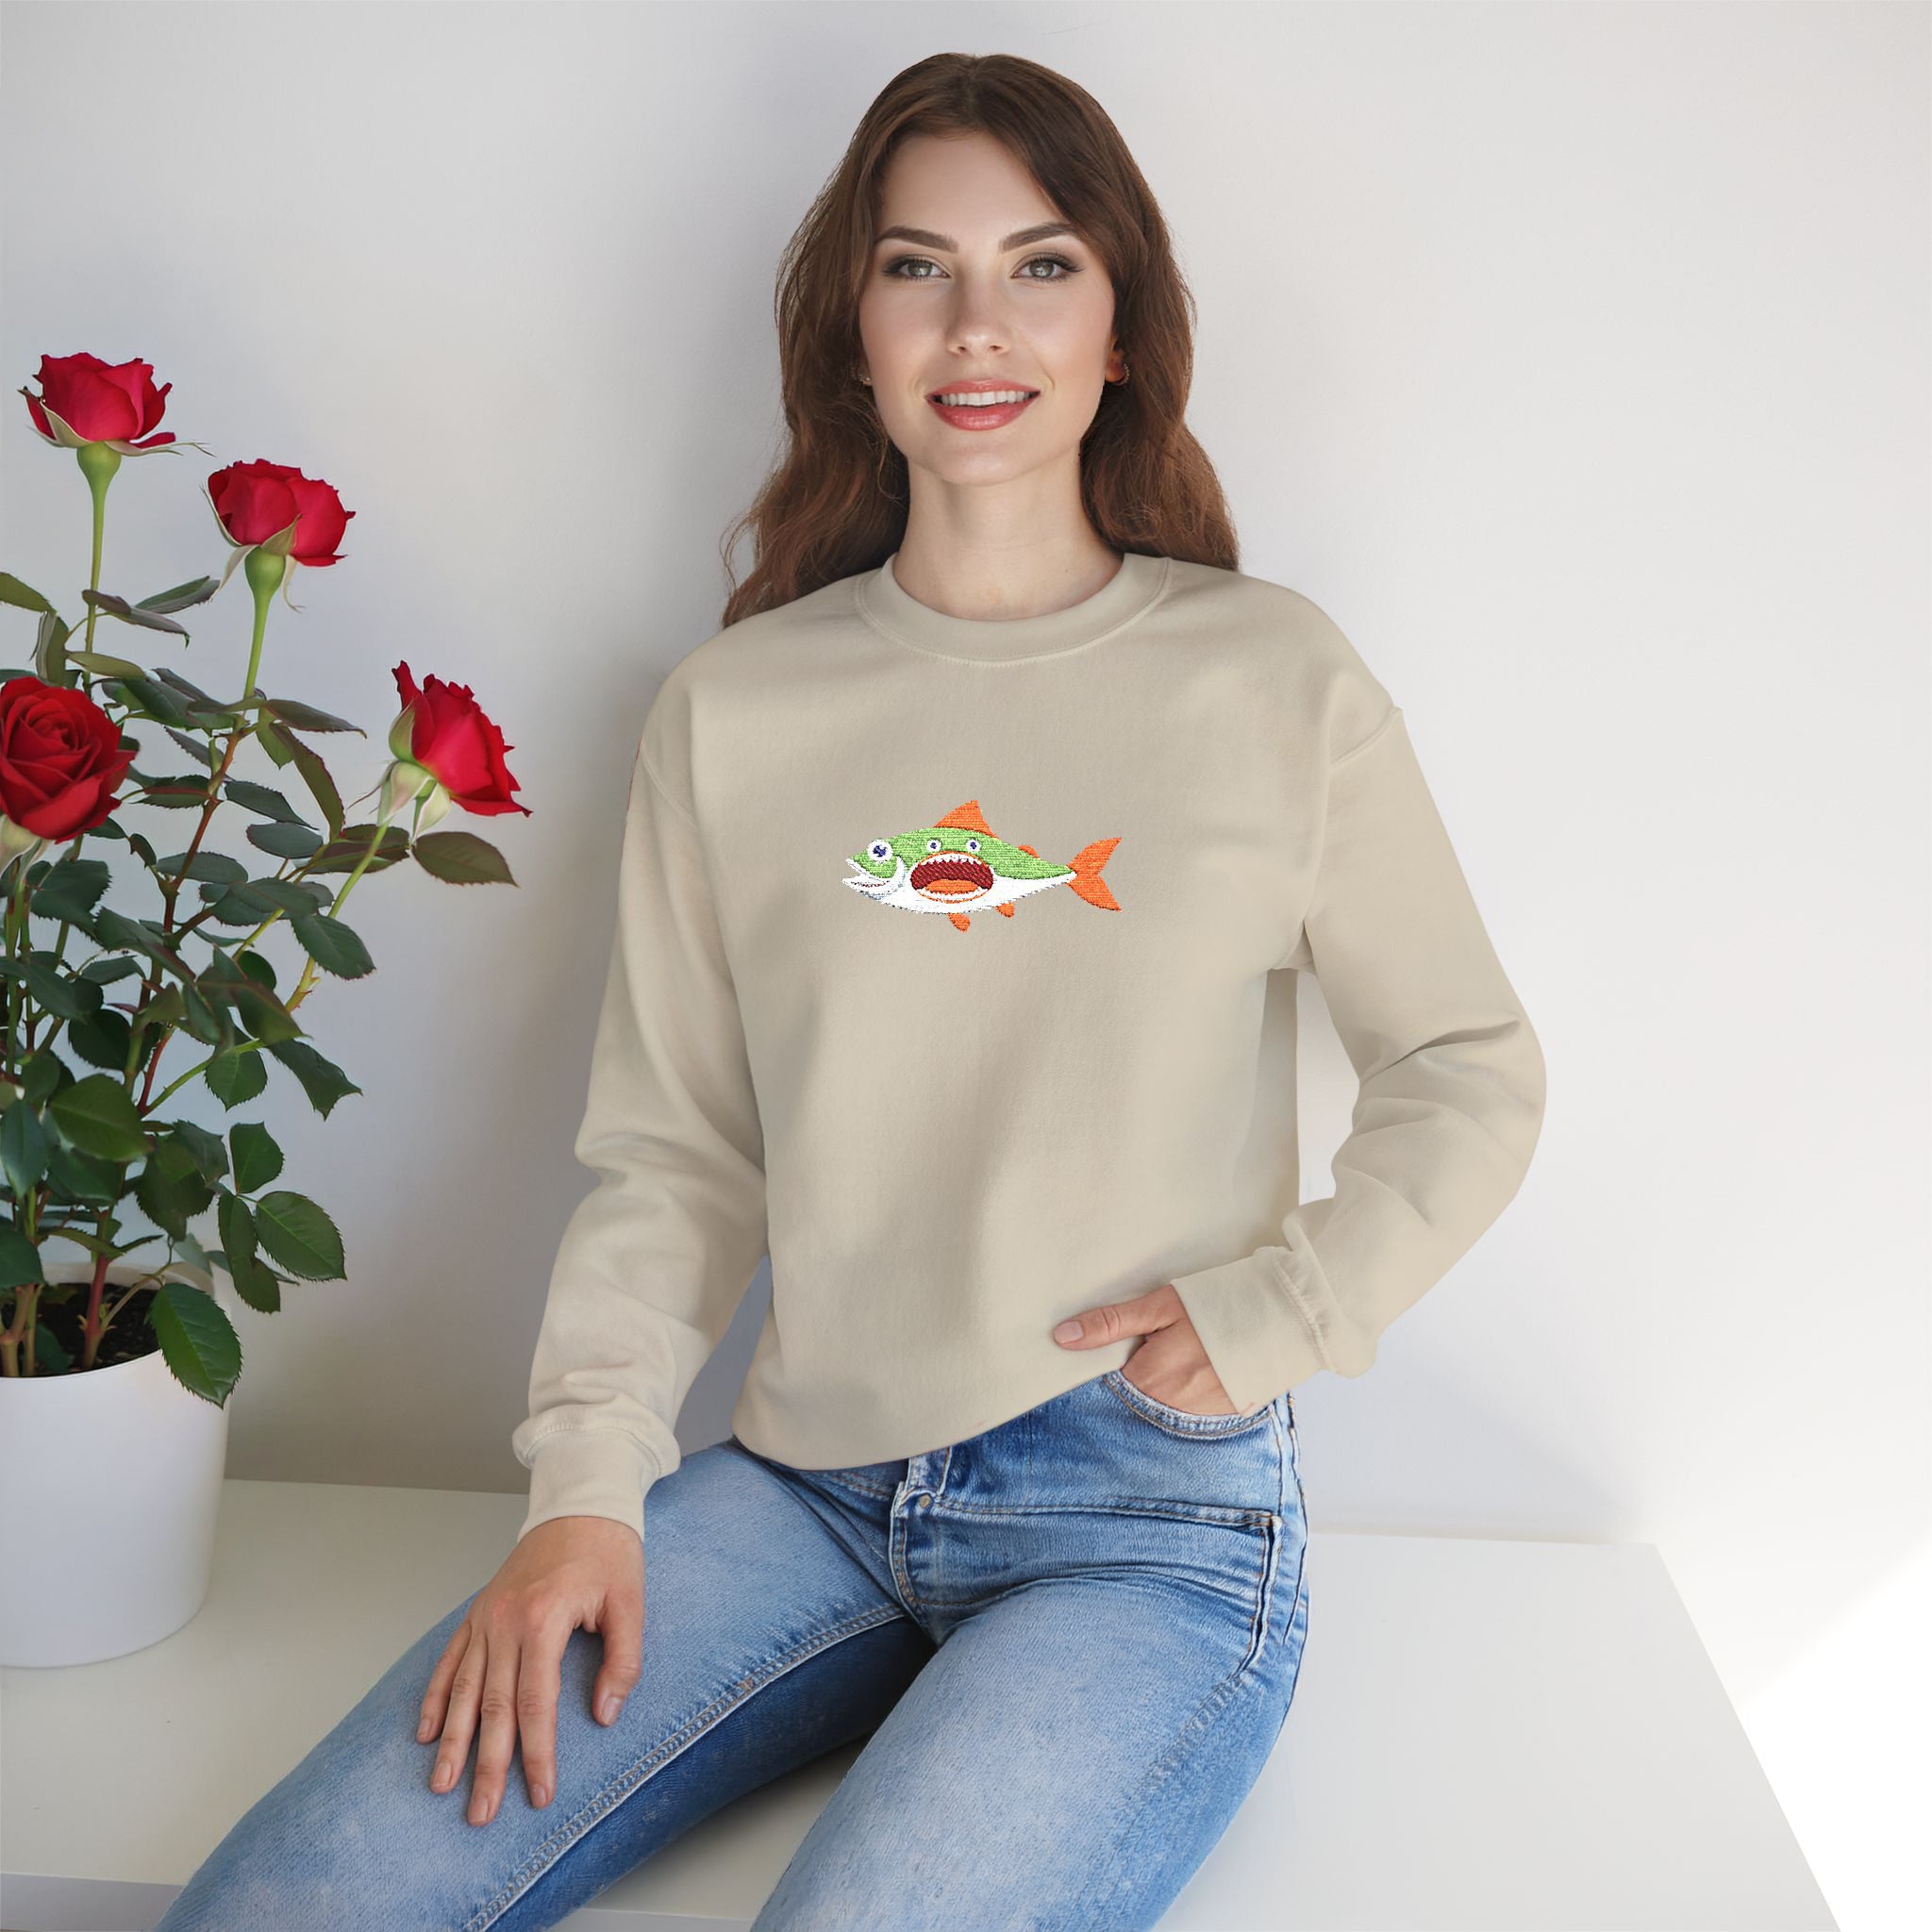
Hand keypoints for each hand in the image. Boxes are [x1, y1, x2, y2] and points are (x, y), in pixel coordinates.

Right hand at [417, 1514, 642, 1825]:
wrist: (580, 1503)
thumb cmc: (609, 1552)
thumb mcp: (630, 1603)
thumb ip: (623, 1661)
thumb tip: (604, 1716)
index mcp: (543, 1619)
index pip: (535, 1703)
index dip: (537, 1753)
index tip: (539, 1793)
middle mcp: (505, 1621)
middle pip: (492, 1706)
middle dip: (486, 1764)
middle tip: (481, 1813)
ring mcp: (487, 1616)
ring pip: (462, 1689)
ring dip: (452, 1740)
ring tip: (442, 1785)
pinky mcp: (479, 1612)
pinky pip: (450, 1659)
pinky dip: (435, 1697)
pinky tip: (426, 1732)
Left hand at [1051, 1281, 1238, 1414]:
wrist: (1283, 1319)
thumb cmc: (1217, 1306)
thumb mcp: (1160, 1307)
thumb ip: (1111, 1324)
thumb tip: (1062, 1337)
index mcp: (1149, 1381)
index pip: (1107, 1391)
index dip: (1105, 1373)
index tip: (1111, 1359)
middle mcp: (1171, 1409)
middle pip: (1135, 1403)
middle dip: (1134, 1383)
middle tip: (1153, 1354)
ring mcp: (1200, 1418)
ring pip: (1162, 1411)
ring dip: (1161, 1393)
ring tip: (1179, 1362)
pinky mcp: (1224, 1419)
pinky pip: (1191, 1415)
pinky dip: (1187, 1399)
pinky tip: (1198, 1375)